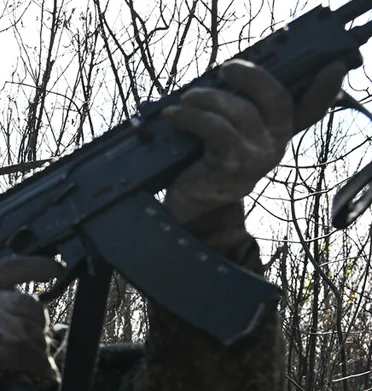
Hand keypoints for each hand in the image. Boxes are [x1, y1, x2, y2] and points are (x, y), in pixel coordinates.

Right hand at [0, 255, 62, 390]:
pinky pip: (29, 355)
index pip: (10, 267)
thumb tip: (25, 314)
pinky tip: (42, 375)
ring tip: (30, 364)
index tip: (56, 269)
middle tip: (35, 343)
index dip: (37, 265)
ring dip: (38, 351)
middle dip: (39, 326)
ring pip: (32, 332)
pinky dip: (40, 368)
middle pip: (29, 304)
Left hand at [163, 59, 344, 223]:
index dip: (324, 90)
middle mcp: (274, 146)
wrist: (193, 203)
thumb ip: (241, 112)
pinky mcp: (230, 165)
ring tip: (188, 97)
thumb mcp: (233, 136)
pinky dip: (191, 116)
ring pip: (240, 111)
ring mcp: (255, 157)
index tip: (335, 68)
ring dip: (209, 97)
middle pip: (276, 99)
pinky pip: (213, 129)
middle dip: (252, 76)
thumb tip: (226, 76)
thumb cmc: (210, 161)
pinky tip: (174, 114)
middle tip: (226, 68)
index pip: (311, 111)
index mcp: (278, 134)